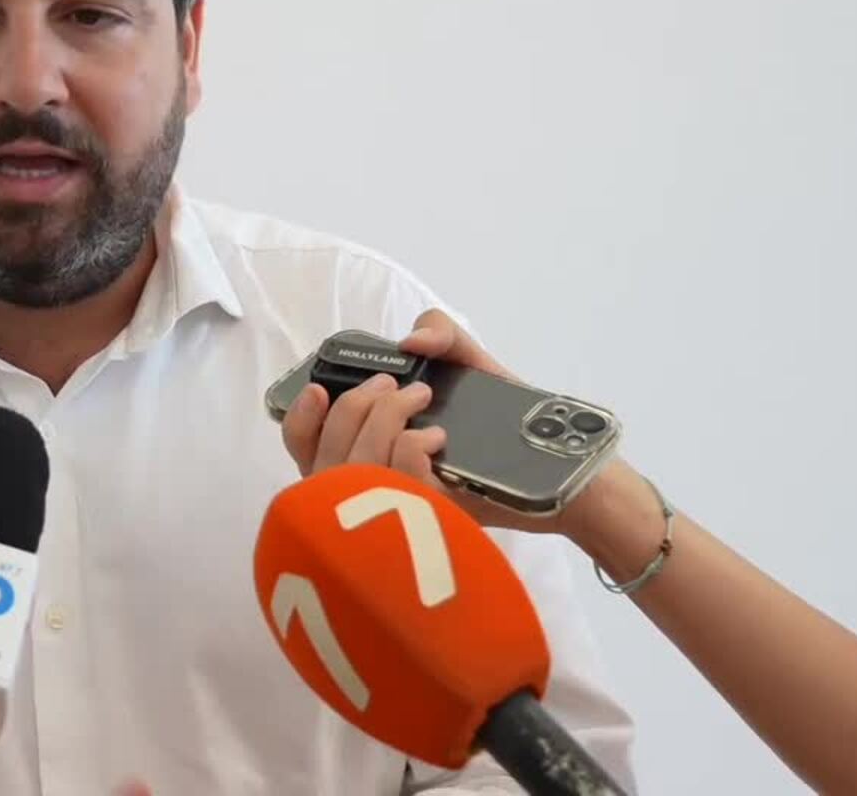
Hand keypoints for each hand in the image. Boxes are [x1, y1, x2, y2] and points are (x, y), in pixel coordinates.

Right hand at [279, 308, 553, 532]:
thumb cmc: (504, 415)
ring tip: (425, 405)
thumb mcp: (470, 365)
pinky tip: (438, 440)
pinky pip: (397, 486)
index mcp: (368, 446)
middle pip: (324, 453)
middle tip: (397, 390)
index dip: (301, 419)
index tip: (321, 391)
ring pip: (354, 471)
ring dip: (384, 423)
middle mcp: (372, 482)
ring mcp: (396, 505)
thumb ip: (440, 336)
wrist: (555, 463)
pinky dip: (411, 450)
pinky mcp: (426, 520)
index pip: (304, 443)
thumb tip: (409, 344)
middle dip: (356, 407)